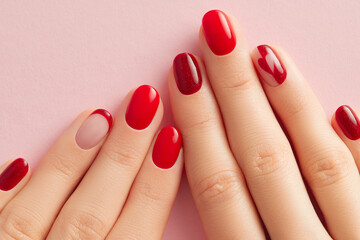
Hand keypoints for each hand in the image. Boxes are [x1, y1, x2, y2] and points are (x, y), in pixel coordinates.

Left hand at [0, 85, 182, 238]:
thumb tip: (155, 197)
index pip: (138, 234)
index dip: (158, 187)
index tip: (173, 140)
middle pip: (92, 214)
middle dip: (123, 156)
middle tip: (145, 104)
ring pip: (37, 213)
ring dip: (70, 162)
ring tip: (98, 116)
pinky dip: (5, 193)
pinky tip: (20, 160)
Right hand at [169, 10, 359, 238]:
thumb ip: (225, 231)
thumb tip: (196, 166)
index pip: (218, 187)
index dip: (199, 127)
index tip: (185, 76)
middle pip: (262, 161)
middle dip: (235, 95)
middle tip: (217, 38)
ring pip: (321, 165)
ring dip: (291, 105)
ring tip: (264, 54)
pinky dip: (359, 148)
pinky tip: (343, 109)